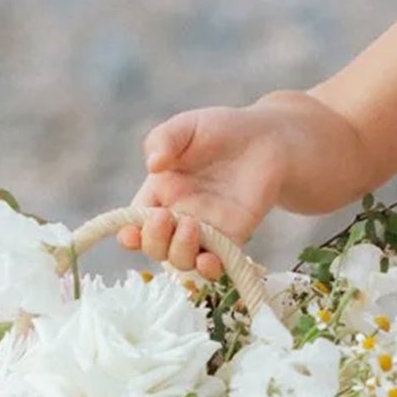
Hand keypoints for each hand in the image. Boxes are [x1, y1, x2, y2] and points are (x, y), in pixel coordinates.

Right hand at [116, 105, 289, 280]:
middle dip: (154, 241)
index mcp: (159, 193)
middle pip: (155, 247)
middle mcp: (178, 217)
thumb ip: (163, 140)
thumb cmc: (222, 130)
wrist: (268, 139)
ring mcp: (206, 230)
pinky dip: (210, 269)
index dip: (128, 234)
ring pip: (182, 261)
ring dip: (180, 253)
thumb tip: (153, 165)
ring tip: (192, 225)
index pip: (135, 223)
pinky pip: (217, 263)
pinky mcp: (233, 237)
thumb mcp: (186, 127)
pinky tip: (210, 260)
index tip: (129, 232)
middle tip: (167, 217)